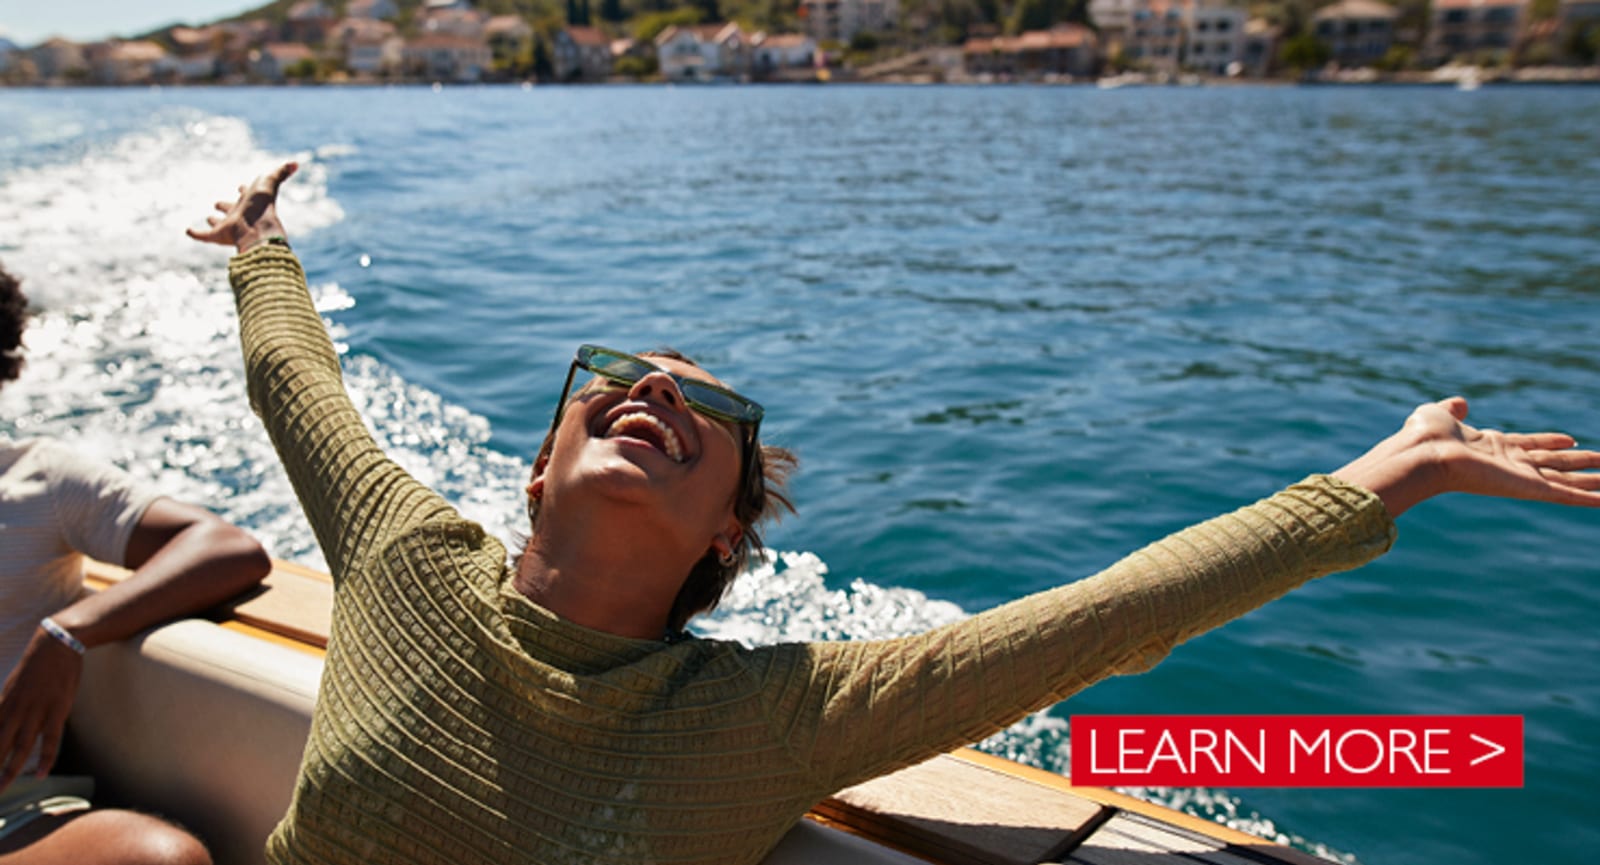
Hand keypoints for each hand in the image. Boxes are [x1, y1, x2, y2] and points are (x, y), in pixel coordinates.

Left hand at [0, 626, 83, 791]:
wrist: (57, 644)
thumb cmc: (36, 666)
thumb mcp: (13, 686)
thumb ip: (5, 706)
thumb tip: (0, 720)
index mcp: (2, 705)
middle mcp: (14, 711)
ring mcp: (36, 712)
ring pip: (19, 748)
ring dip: (9, 770)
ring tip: (2, 789)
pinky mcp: (57, 711)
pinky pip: (50, 739)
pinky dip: (45, 758)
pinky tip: (40, 774)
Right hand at [187, 161, 297, 252]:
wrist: (256, 228)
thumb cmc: (263, 205)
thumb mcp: (270, 182)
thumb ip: (281, 172)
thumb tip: (296, 163)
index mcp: (251, 203)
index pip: (247, 195)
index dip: (245, 190)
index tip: (240, 186)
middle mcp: (240, 215)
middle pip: (231, 210)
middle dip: (226, 206)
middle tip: (217, 203)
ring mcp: (229, 226)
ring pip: (219, 224)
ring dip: (214, 221)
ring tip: (209, 217)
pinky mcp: (218, 236)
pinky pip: (203, 236)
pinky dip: (195, 234)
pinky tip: (187, 231)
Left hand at [1334, 396, 1599, 517]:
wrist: (1422, 453)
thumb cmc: (1425, 435)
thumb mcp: (1440, 414)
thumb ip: (1453, 409)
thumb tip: (1460, 402)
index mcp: (1492, 446)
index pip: (1530, 444)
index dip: (1550, 442)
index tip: (1571, 440)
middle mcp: (1509, 464)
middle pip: (1554, 463)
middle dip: (1580, 462)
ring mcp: (1520, 477)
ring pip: (1566, 480)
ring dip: (1592, 481)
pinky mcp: (1526, 488)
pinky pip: (1564, 494)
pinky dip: (1588, 498)